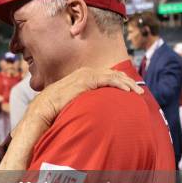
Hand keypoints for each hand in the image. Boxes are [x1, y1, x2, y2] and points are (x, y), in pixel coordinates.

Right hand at [18, 67, 142, 134]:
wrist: (43, 109)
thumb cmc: (52, 110)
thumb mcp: (69, 102)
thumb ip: (79, 101)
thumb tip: (85, 110)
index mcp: (80, 77)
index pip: (102, 74)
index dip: (116, 80)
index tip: (128, 88)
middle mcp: (83, 73)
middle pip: (110, 72)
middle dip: (125, 80)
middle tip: (138, 90)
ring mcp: (84, 75)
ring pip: (112, 75)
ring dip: (126, 83)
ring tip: (137, 91)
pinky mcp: (86, 81)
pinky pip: (108, 80)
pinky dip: (120, 84)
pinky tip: (128, 91)